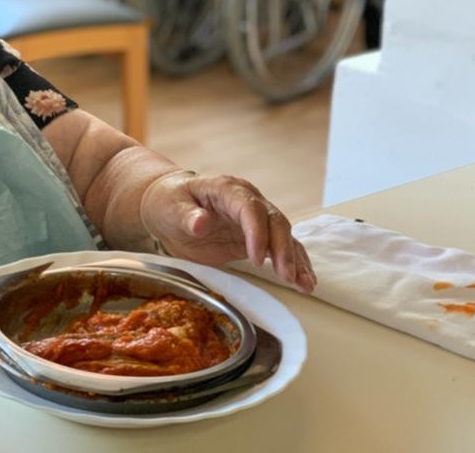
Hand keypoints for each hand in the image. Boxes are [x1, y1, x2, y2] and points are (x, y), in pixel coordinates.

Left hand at [138, 171, 315, 292]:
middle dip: (282, 249)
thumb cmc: (168, 202)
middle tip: (286, 275)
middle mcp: (247, 201)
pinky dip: (294, 265)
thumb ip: (186, 215)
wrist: (168, 206)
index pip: (249, 207)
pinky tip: (305, 283)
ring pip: (284, 236)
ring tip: (305, 284)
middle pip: (274, 221)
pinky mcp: (256, 238)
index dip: (257, 231)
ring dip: (295, 260)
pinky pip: (280, 249)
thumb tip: (201, 222)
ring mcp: (255, 220)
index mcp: (227, 189)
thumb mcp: (170, 207)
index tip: (257, 256)